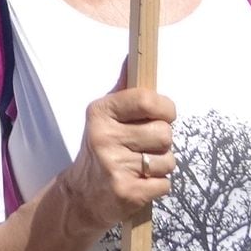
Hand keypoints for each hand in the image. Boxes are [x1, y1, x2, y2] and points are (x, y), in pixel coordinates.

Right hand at [56, 82, 176, 234]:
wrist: (82, 195)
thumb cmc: (100, 147)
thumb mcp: (105, 115)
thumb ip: (124, 89)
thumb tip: (134, 55)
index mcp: (101, 111)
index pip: (148, 100)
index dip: (165, 109)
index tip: (162, 116)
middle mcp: (104, 136)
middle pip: (164, 134)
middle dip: (163, 142)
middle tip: (146, 146)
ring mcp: (114, 166)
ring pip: (168, 161)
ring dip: (161, 166)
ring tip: (141, 166)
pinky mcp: (126, 192)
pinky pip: (165, 184)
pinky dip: (158, 186)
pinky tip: (141, 183)